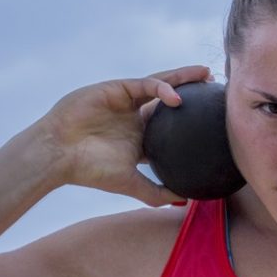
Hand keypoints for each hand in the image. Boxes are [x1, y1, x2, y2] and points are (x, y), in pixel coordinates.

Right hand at [40, 65, 212, 206]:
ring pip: (160, 85)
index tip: (214, 121)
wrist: (59, 154)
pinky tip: (177, 98)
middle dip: (193, 92)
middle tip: (217, 90)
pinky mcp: (117, 88)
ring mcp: (125, 100)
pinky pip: (145, 84)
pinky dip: (162, 88)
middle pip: (170, 100)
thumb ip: (155, 191)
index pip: (171, 126)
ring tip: (205, 75)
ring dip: (183, 78)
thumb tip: (185, 200)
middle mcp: (134, 116)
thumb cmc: (90, 170)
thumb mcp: (130, 183)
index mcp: (139, 137)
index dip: (191, 121)